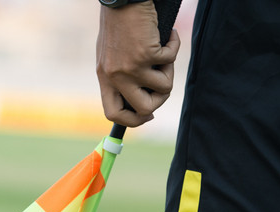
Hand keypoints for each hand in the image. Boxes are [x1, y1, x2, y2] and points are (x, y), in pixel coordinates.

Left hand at [96, 2, 180, 126]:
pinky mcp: (146, 54)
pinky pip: (171, 60)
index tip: (148, 114)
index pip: (113, 114)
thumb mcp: (113, 55)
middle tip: (163, 84)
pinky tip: (169, 35)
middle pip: (142, 110)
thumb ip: (121, 76)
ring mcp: (130, 67)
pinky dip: (174, 46)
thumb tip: (140, 98)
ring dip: (170, 71)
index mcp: (105, 78)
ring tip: (165, 53)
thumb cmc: (120, 22)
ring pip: (163, 88)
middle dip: (159, 102)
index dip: (133, 120)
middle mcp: (115, 76)